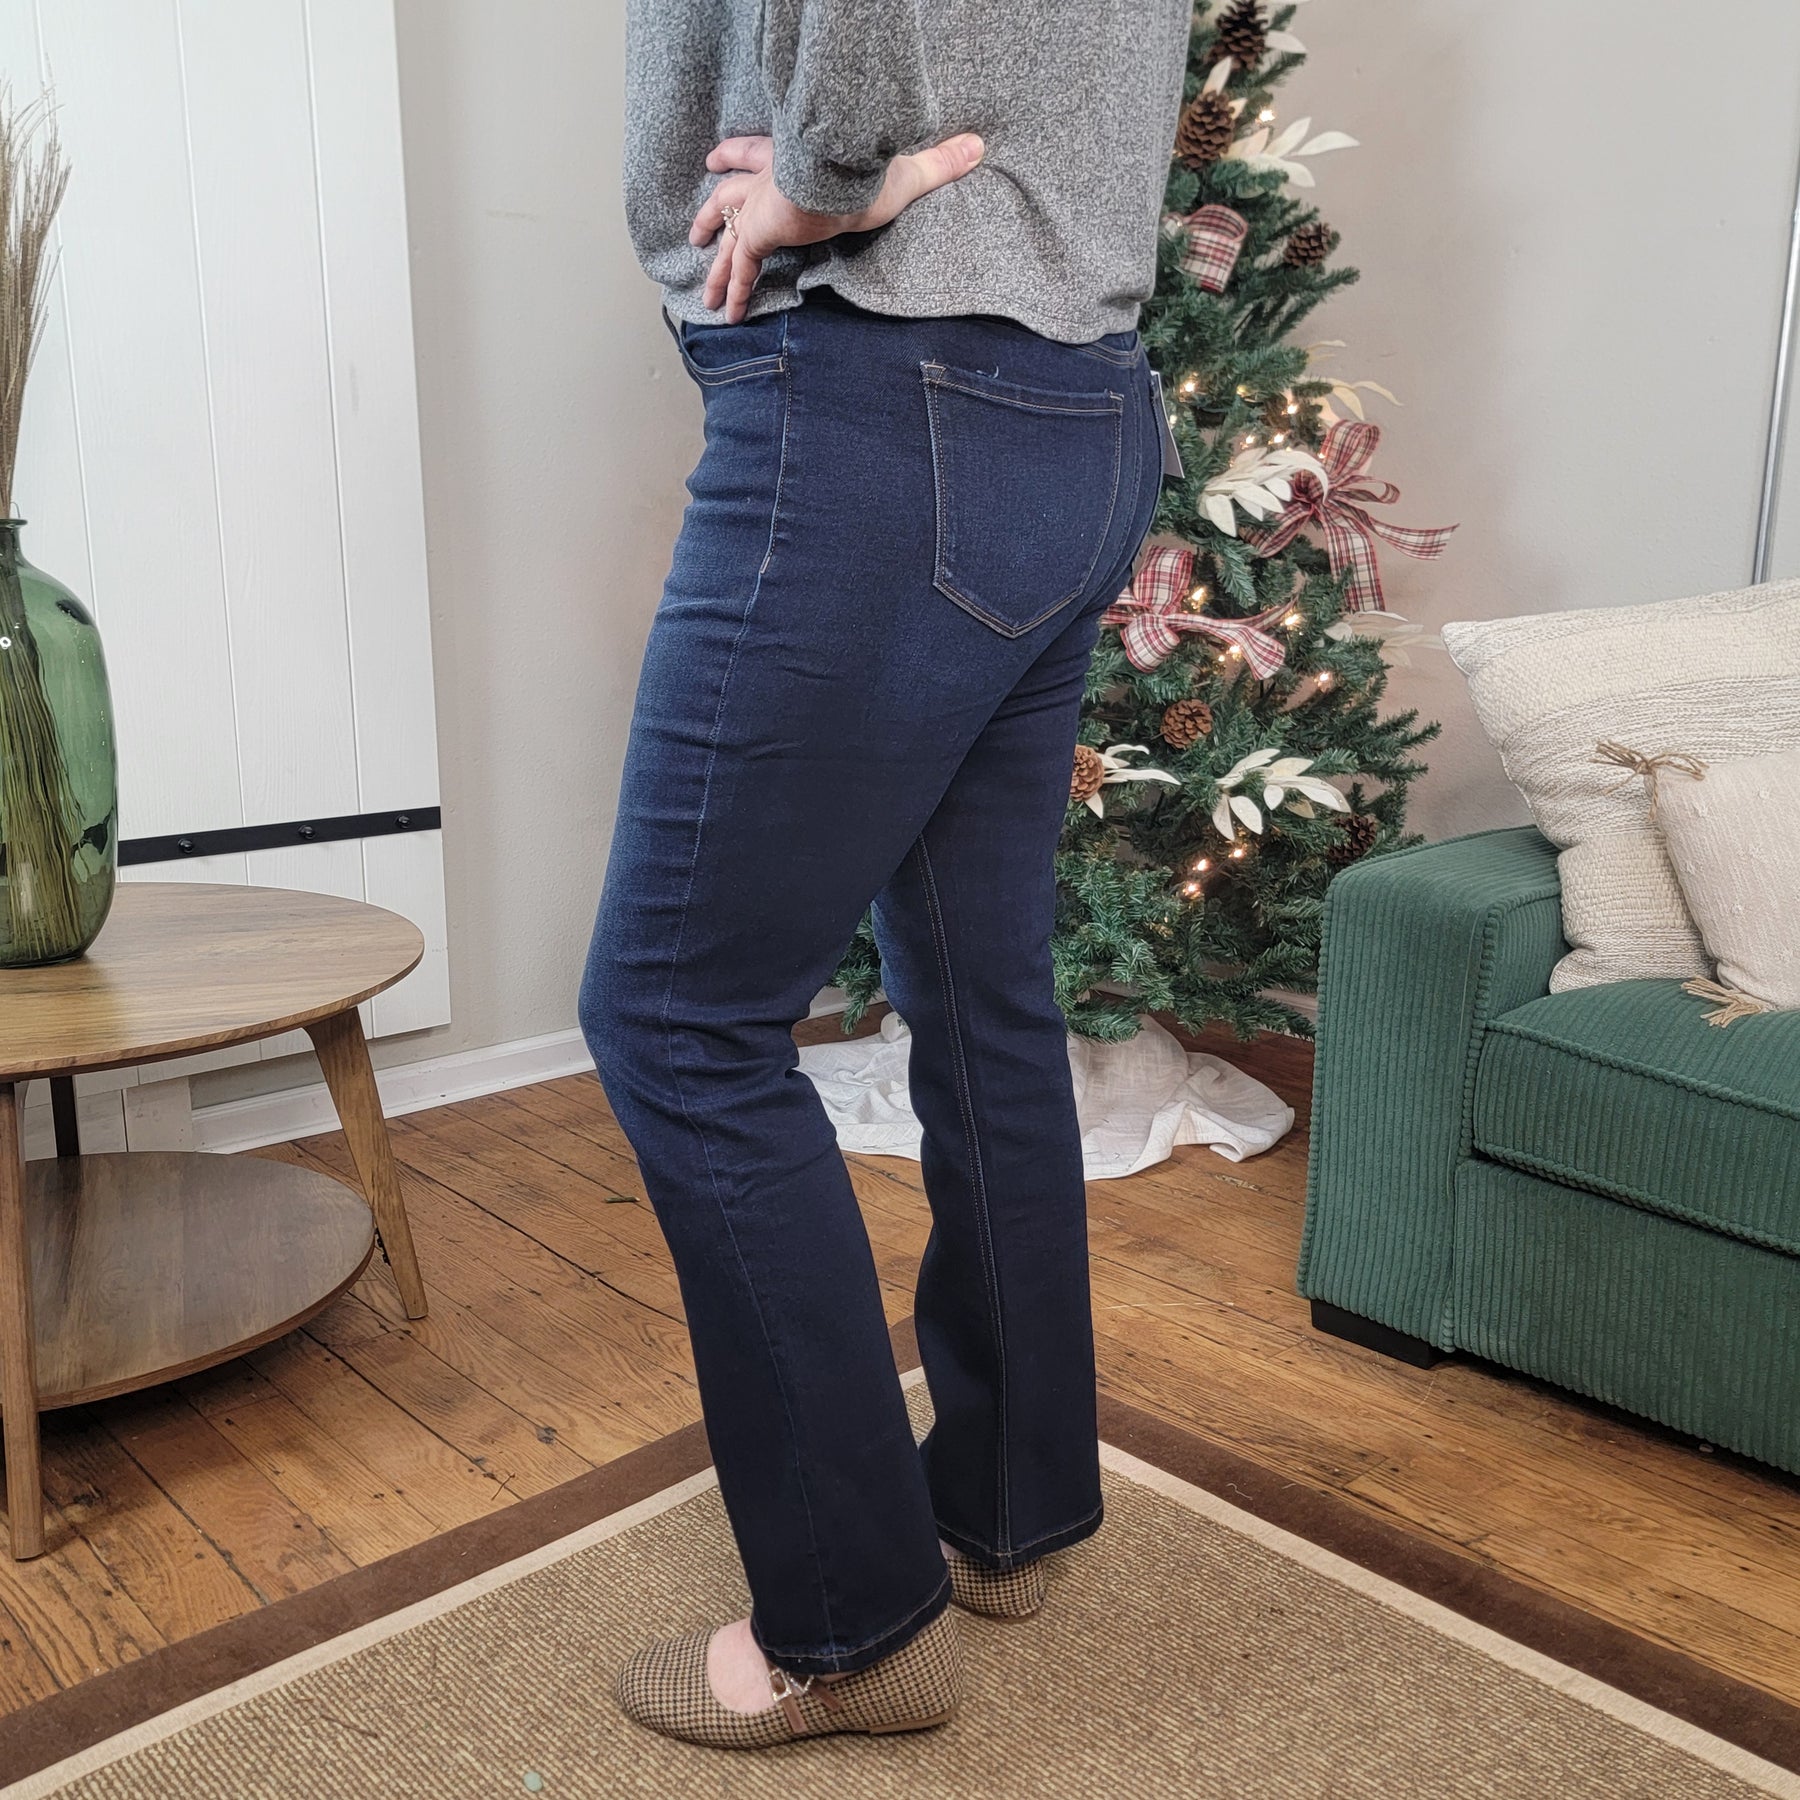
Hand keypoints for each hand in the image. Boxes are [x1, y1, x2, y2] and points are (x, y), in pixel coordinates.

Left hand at [689, 131, 984, 322]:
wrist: (842, 170)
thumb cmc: (870, 167)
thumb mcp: (908, 170)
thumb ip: (939, 163)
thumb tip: (979, 148)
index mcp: (792, 158)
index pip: (756, 154)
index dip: (737, 156)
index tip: (718, 160)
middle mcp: (768, 181)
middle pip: (729, 196)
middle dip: (712, 215)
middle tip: (697, 233)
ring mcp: (760, 208)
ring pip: (726, 237)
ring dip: (714, 264)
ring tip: (704, 290)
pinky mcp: (759, 233)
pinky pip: (739, 268)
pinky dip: (732, 292)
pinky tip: (724, 316)